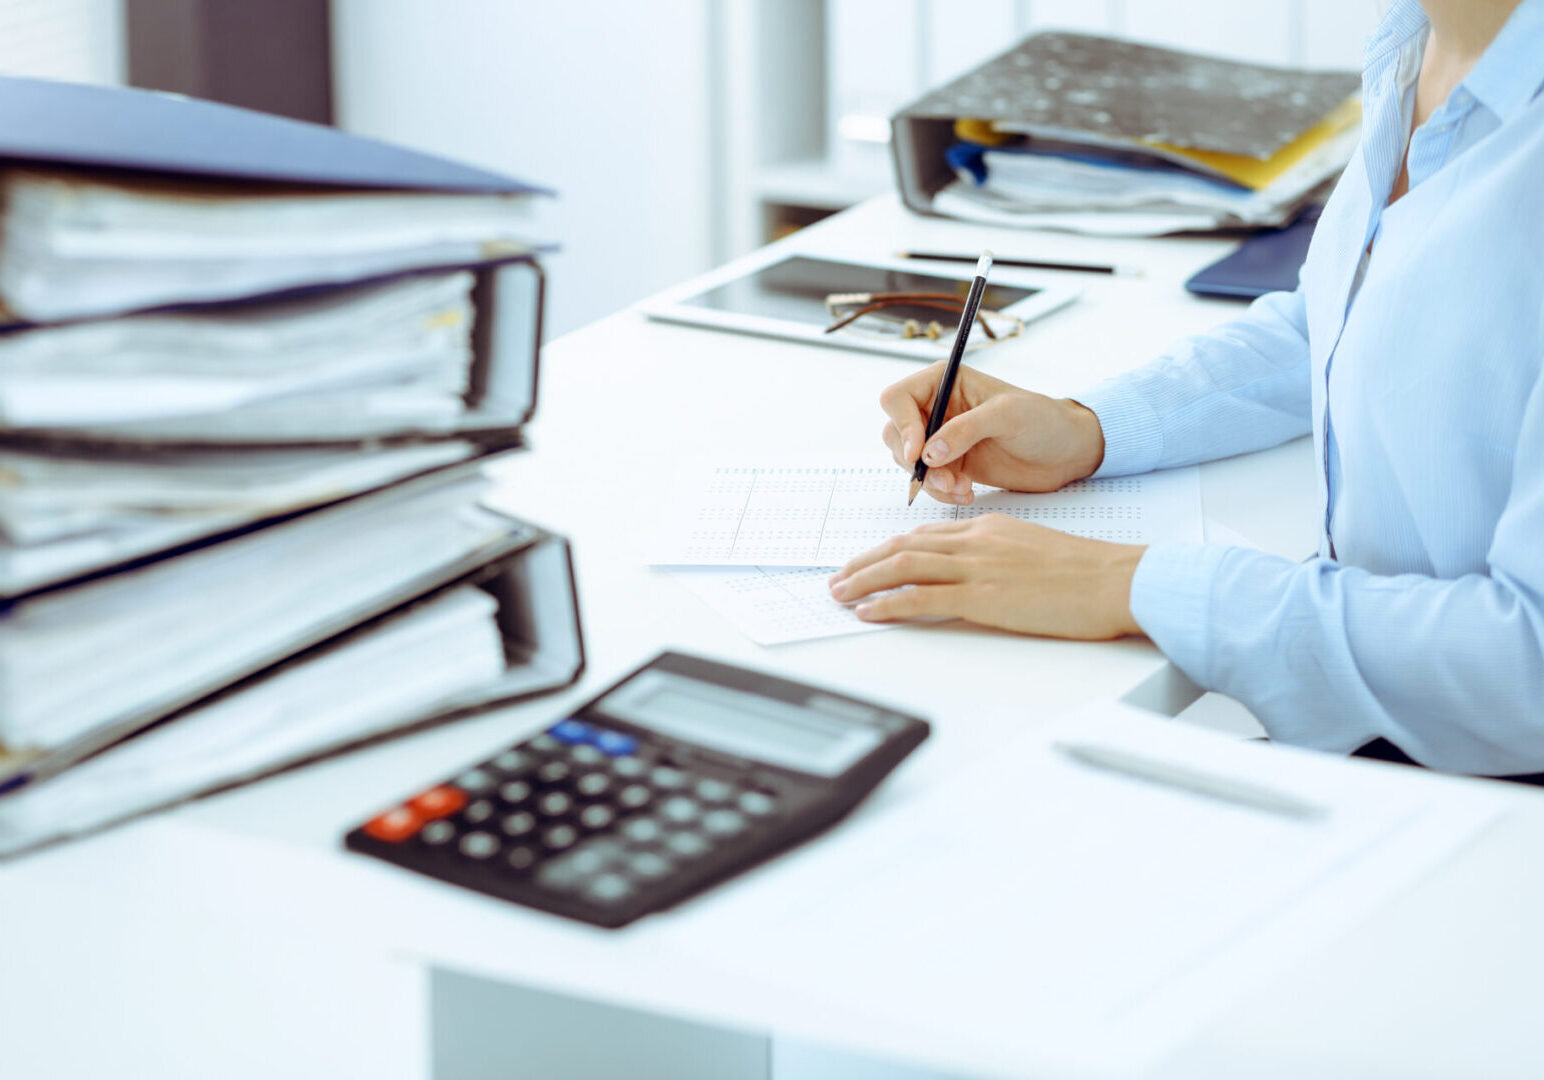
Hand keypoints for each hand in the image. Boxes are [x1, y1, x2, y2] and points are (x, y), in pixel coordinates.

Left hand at [828, 515, 1144, 639]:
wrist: (1115, 580)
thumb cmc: (1086, 573)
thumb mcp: (1034, 550)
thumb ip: (999, 555)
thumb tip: (976, 575)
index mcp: (989, 527)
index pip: (925, 534)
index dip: (889, 548)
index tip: (869, 560)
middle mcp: (976, 541)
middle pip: (904, 546)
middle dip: (865, 562)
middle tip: (838, 577)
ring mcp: (978, 567)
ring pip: (904, 567)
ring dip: (864, 580)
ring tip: (839, 592)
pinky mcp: (983, 597)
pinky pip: (922, 598)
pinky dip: (888, 604)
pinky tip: (868, 611)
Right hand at [880, 361, 1105, 504]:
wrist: (1067, 452)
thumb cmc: (1044, 420)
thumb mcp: (1007, 415)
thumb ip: (965, 429)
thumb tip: (928, 452)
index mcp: (945, 382)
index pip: (898, 398)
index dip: (901, 425)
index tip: (917, 452)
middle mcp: (937, 408)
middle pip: (895, 433)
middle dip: (913, 460)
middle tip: (942, 477)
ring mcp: (942, 438)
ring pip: (908, 462)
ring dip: (930, 481)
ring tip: (961, 488)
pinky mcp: (952, 465)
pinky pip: (928, 481)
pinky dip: (941, 492)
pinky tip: (967, 492)